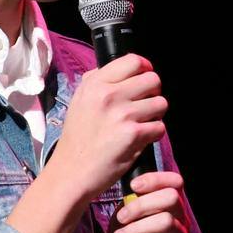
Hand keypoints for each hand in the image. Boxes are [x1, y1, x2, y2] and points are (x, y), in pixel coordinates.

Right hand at [53, 54, 167, 200]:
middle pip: (153, 80)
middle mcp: (108, 95)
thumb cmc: (77, 139)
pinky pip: (160, 127)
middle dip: (154, 93)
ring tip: (141, 124)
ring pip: (161, 103)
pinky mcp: (134, 134)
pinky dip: (154, 135)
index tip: (145, 80)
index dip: (145, 68)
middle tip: (145, 105)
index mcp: (95, 84)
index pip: (133, 61)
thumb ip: (97, 82)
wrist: (71, 172)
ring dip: (156, 115)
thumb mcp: (79, 101)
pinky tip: (140, 140)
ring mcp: (122, 114)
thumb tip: (122, 69)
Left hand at [106, 170, 194, 232]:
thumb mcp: (121, 224)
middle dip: (141, 205)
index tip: (133, 186)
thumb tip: (130, 190)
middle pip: (172, 198)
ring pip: (167, 222)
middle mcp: (181, 225)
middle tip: (121, 219)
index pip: (175, 184)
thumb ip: (128, 206)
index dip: (156, 179)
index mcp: (170, 211)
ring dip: (136, 228)